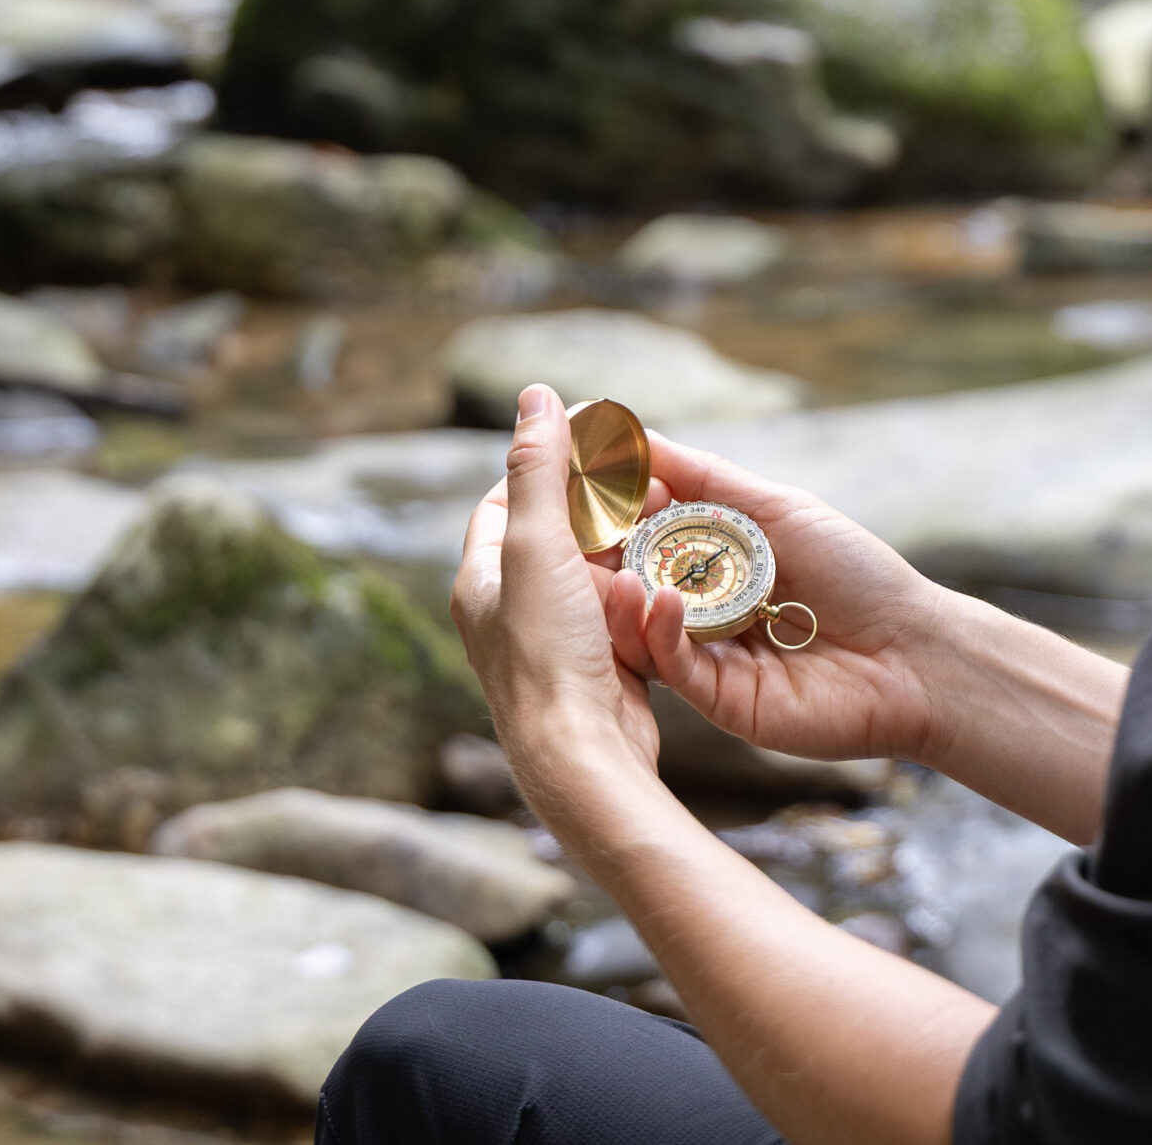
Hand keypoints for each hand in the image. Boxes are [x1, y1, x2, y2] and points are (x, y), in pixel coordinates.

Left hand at [450, 386, 667, 802]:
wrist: (584, 757)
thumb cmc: (548, 652)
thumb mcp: (538, 545)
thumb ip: (538, 470)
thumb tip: (535, 396)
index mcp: (483, 580)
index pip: (506, 501)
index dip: (546, 465)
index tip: (591, 441)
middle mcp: (513, 611)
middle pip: (559, 537)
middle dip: (604, 508)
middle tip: (648, 483)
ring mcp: (558, 642)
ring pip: (600, 575)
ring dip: (632, 553)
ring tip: (667, 526)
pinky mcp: (601, 668)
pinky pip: (627, 616)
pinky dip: (646, 597)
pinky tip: (668, 586)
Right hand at [602, 431, 953, 766]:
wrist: (916, 653)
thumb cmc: (857, 574)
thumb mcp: (777, 509)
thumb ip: (705, 479)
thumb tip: (640, 438)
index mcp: (712, 564)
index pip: (641, 537)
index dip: (608, 513)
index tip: (572, 480)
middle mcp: (703, 611)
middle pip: (631, 584)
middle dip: (597, 558)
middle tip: (562, 530)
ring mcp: (708, 657)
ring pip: (642, 630)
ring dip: (620, 597)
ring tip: (605, 568)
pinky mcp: (721, 700)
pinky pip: (673, 667)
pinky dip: (657, 633)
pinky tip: (657, 599)